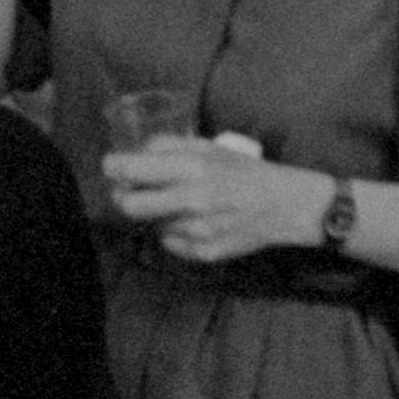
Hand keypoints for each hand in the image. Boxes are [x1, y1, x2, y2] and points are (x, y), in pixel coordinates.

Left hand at [106, 130, 332, 264]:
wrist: (286, 206)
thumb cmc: (246, 173)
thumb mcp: (211, 147)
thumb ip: (170, 146)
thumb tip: (135, 153)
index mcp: (191, 168)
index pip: (131, 170)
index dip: (114, 167)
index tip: (113, 167)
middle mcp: (190, 200)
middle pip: (129, 205)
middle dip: (124, 197)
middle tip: (131, 192)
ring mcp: (196, 231)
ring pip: (152, 225)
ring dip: (158, 216)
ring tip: (182, 206)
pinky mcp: (203, 252)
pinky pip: (172, 243)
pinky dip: (177, 234)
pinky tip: (197, 224)